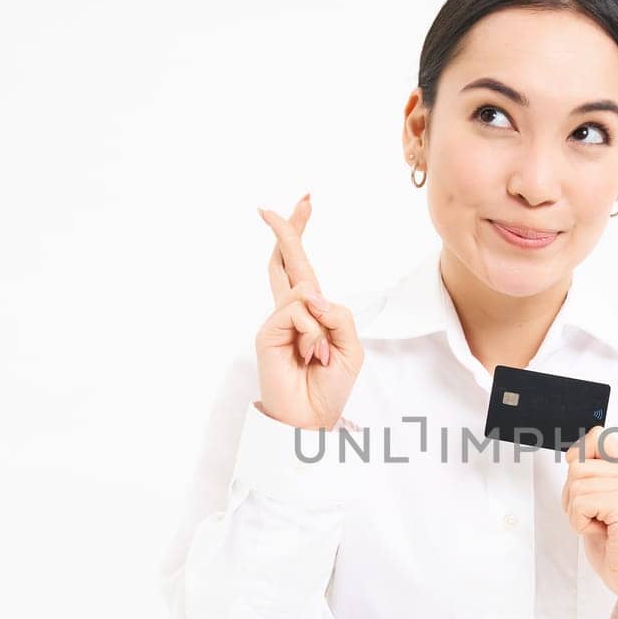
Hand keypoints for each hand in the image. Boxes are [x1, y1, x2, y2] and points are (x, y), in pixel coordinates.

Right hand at [253, 194, 363, 429]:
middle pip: (285, 260)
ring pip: (301, 290)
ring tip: (318, 356)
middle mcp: (290, 311)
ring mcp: (277, 321)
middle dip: (289, 229)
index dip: (300, 234)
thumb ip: (338, 315)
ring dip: (320, 326)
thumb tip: (310, 294)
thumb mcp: (350, 346)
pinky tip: (308, 356)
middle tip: (291, 200)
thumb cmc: (329, 386)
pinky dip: (311, 333)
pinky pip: (297, 312)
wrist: (311, 418)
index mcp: (311, 312)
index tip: (304, 202)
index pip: (303, 267)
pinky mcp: (267, 332)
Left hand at [561, 426, 617, 618]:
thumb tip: (572, 454)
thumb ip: (592, 475)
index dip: (579, 456)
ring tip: (599, 524)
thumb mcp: (600, 501)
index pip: (598, 436)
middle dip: (573, 494)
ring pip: (576, 483)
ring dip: (577, 511)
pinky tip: (601, 532)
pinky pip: (580, 503)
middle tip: (592, 516)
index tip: (583, 484)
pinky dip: (580, 522)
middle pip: (578, 464)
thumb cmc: (615, 544)